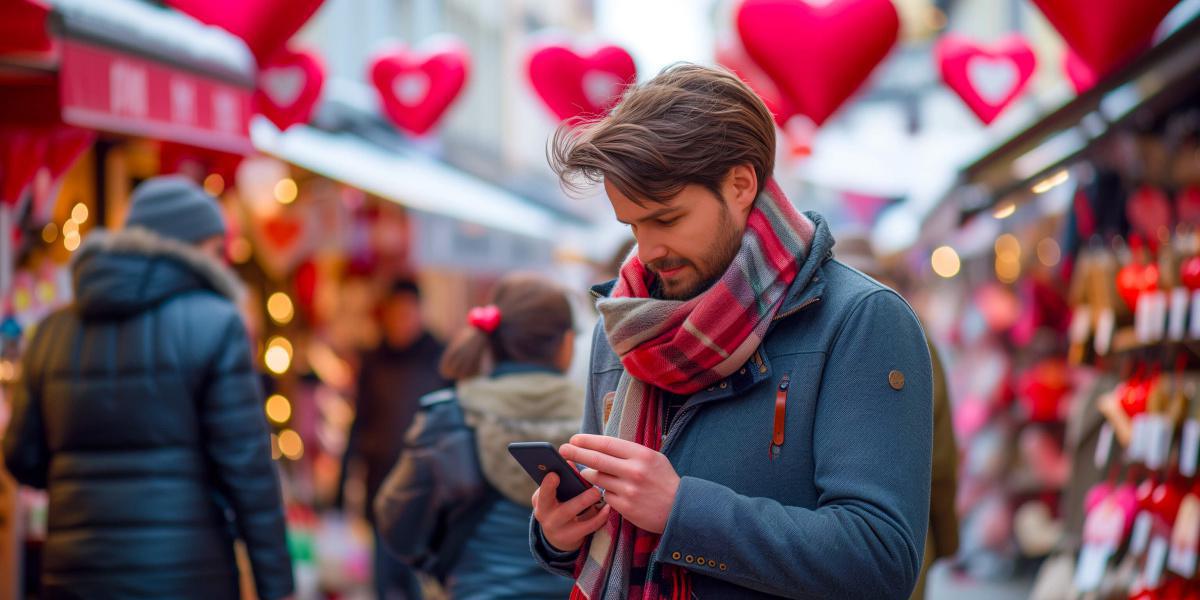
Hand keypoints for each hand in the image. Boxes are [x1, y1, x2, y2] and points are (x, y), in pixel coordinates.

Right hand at [532, 472, 611, 551]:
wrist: (558, 535)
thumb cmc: (560, 504)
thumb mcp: (556, 493)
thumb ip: (563, 479)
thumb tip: (570, 461)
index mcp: (540, 501)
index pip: (543, 493)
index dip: (547, 485)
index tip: (555, 474)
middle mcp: (545, 516)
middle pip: (562, 509)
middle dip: (577, 498)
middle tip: (592, 488)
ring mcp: (557, 529)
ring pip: (573, 517)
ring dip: (586, 503)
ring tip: (599, 493)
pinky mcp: (571, 537)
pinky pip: (588, 527)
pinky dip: (599, 517)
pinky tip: (607, 507)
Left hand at [560, 434, 679, 533]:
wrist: (681, 509)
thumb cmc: (664, 480)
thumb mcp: (653, 458)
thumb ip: (629, 453)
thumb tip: (601, 448)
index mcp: (641, 455)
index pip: (607, 444)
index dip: (587, 440)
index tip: (574, 438)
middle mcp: (634, 471)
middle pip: (596, 459)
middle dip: (576, 453)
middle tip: (563, 449)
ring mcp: (628, 490)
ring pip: (597, 479)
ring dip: (589, 474)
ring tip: (585, 471)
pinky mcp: (625, 507)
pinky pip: (605, 496)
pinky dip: (604, 492)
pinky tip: (608, 490)